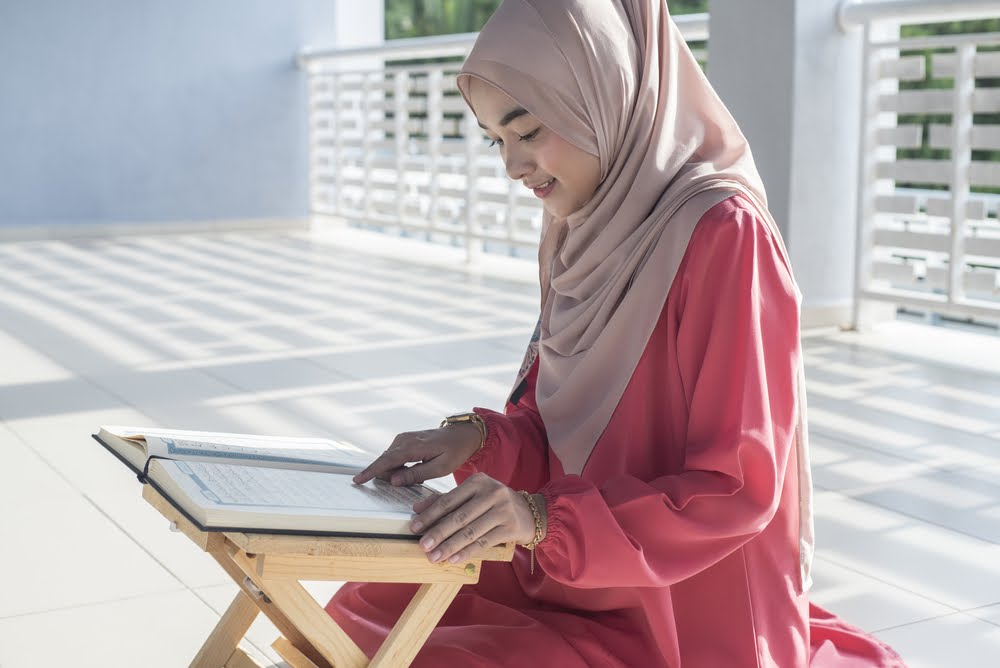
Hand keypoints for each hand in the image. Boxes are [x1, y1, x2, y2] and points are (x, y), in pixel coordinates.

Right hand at [352, 423, 482, 485]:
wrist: (462, 434)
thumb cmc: (455, 451)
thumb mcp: (440, 468)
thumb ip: (416, 474)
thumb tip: (393, 480)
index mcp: (414, 446)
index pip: (388, 461)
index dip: (372, 471)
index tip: (357, 480)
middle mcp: (405, 440)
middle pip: (385, 461)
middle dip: (386, 475)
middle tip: (409, 481)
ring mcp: (403, 438)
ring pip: (389, 459)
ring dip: (394, 471)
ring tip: (417, 474)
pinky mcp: (404, 440)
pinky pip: (394, 456)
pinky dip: (398, 466)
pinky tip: (413, 469)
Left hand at [408, 472, 544, 563]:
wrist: (529, 512)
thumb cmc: (494, 503)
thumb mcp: (473, 495)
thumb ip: (446, 500)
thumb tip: (417, 509)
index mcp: (478, 481)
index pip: (449, 500)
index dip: (430, 515)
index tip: (415, 527)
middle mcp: (492, 493)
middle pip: (459, 516)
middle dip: (438, 533)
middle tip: (423, 545)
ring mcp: (503, 510)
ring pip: (470, 531)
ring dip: (450, 546)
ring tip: (434, 557)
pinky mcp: (510, 527)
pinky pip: (484, 542)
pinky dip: (467, 552)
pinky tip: (453, 559)